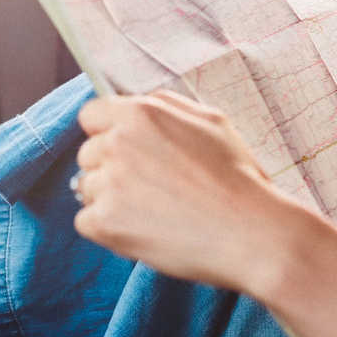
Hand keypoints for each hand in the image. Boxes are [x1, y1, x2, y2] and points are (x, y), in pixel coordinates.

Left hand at [74, 91, 317, 298]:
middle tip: (150, 188)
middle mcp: (117, 143)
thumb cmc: (236, 177)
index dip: (106, 133)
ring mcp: (108, 184)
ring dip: (110, 200)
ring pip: (87, 189)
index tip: (125, 152)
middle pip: (87, 155)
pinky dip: (108, 229)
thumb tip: (138, 103)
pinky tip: (143, 229)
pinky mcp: (105, 222)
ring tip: (153, 211)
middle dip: (110, 169)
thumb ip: (166, 106)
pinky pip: (86, 222)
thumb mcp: (211, 120)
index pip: (90, 116)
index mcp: (139, 114)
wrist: (251, 233)